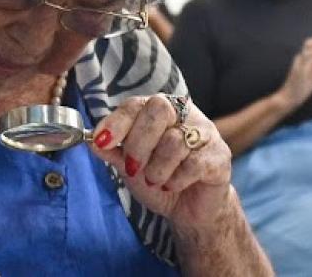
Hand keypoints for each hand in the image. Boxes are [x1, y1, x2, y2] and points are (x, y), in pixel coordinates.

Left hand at [89, 94, 233, 234]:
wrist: (188, 208)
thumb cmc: (157, 178)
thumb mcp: (128, 165)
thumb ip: (112, 151)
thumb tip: (91, 140)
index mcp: (158, 110)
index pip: (135, 104)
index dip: (117, 122)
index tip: (102, 141)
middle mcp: (184, 113)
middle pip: (159, 109)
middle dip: (139, 143)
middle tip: (133, 167)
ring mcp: (205, 132)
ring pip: (175, 140)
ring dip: (157, 169)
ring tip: (155, 180)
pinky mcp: (220, 155)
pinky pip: (194, 163)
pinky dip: (176, 180)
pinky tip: (173, 185)